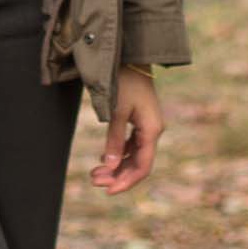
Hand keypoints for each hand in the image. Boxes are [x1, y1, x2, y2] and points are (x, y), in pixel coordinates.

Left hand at [89, 65, 162, 194]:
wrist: (130, 56)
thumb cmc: (124, 81)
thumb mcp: (116, 110)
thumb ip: (114, 139)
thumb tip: (110, 165)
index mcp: (152, 130)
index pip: (142, 166)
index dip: (126, 182)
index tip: (108, 191)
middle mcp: (153, 131)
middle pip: (138, 164)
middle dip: (117, 175)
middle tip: (94, 180)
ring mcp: (148, 127)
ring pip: (134, 156)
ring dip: (116, 166)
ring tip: (95, 174)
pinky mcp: (140, 121)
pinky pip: (132, 145)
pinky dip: (118, 154)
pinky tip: (104, 159)